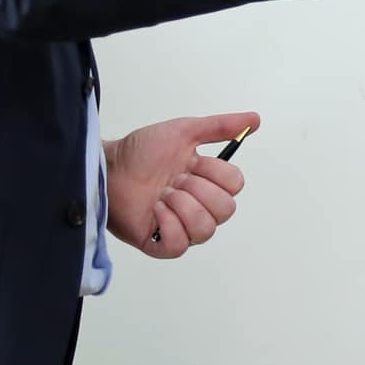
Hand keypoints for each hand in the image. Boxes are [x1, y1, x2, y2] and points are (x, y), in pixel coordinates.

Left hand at [105, 111, 258, 258]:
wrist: (109, 167)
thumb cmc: (141, 151)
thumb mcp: (183, 131)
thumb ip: (220, 126)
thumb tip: (255, 119)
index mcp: (207, 182)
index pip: (234, 185)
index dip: (213, 173)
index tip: (190, 163)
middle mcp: (198, 206)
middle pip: (225, 210)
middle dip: (197, 190)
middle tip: (173, 180)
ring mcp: (180, 227)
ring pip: (206, 229)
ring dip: (182, 206)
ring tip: (163, 195)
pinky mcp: (160, 244)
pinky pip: (180, 245)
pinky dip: (168, 225)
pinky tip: (155, 210)